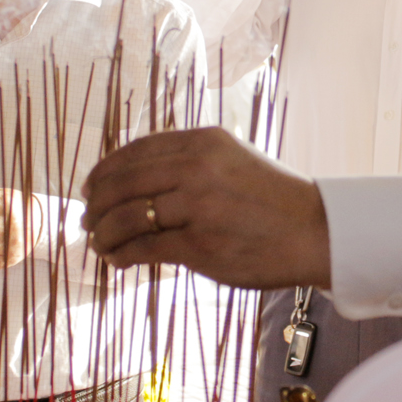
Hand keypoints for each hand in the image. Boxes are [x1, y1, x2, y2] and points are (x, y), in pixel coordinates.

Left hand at [82, 127, 330, 288]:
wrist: (315, 231)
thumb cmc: (273, 200)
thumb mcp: (233, 160)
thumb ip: (190, 162)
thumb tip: (136, 178)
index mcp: (203, 141)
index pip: (135, 151)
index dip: (105, 170)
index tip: (91, 186)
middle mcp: (197, 168)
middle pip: (122, 182)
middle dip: (96, 203)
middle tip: (87, 219)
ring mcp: (197, 206)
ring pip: (127, 216)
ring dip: (103, 232)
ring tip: (98, 242)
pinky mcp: (199, 245)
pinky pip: (144, 248)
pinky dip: (121, 254)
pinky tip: (116, 259)